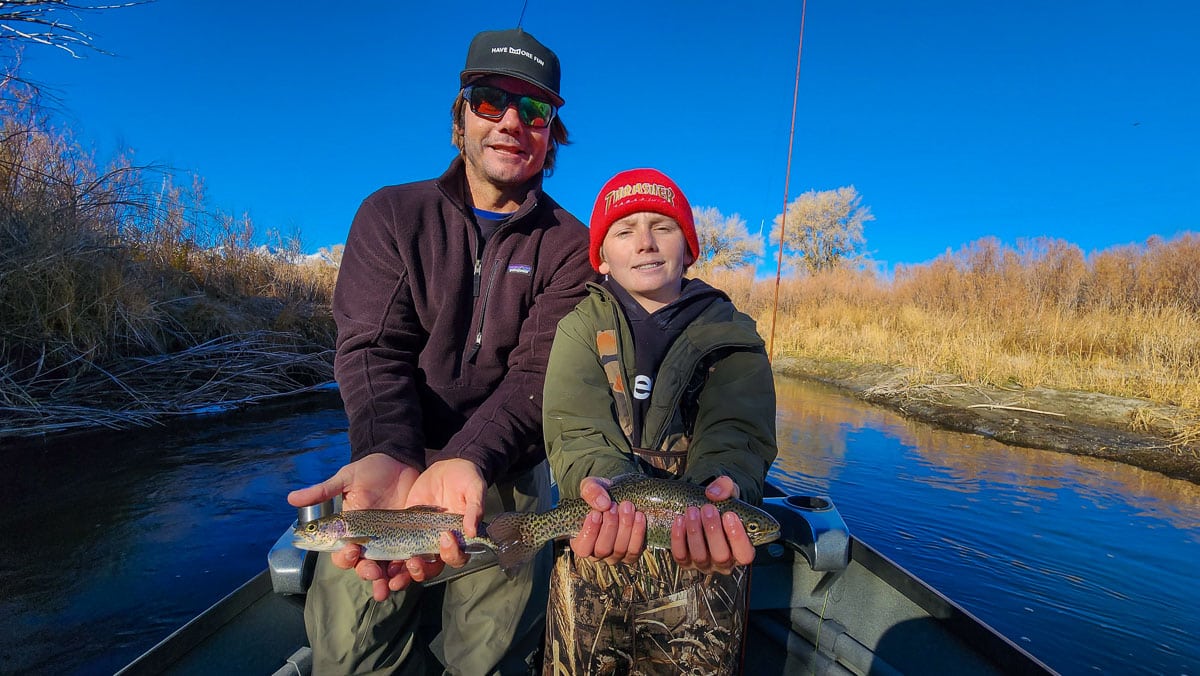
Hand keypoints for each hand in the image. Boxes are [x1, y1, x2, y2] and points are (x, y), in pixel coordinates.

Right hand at [287, 453, 419, 600]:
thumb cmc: (370, 470)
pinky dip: (408, 570)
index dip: (344, 557)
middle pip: (363, 566)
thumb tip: (291, 498)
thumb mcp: (346, 479)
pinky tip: (410, 570)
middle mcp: (368, 540)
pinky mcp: (409, 538)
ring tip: (390, 585)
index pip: (341, 553)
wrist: (400, 461)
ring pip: (385, 569)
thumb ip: (322, 491)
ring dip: (386, 580)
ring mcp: (389, 541)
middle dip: (368, 573)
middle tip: (374, 573)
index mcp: (350, 530)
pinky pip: (407, 560)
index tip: (351, 550)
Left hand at [402, 458, 485, 582]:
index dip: (451, 554)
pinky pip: (397, 547)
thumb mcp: (474, 488)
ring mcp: (421, 537)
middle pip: (432, 567)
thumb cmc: (466, 478)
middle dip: (422, 570)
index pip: (457, 556)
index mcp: (460, 537)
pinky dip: (390, 556)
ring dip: (404, 571)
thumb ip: (475, 508)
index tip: (446, 537)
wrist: (447, 466)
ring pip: (413, 563)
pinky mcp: (405, 528)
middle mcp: (440, 542)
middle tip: (414, 563)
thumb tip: (472, 530)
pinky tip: (382, 558)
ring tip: (395, 572)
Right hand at [569, 477, 645, 564]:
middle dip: (610, 526)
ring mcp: (614, 556)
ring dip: (625, 526)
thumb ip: (591, 492)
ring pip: (619, 549)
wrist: (617, 497)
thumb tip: (603, 504)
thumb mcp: (591, 487)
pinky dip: (638, 532)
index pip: (582, 548)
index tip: (596, 513)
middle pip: (603, 549)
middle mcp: (596, 554)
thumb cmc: (599, 496)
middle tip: (613, 506)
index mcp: (580, 542)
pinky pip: (634, 549)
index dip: (590, 533)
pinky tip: (639, 516)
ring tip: (627, 506)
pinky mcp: (630, 554)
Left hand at [669, 476, 756, 573]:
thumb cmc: (722, 505)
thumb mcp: (729, 492)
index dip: (738, 537)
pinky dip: (679, 538)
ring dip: (695, 532)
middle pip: (720, 556)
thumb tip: (713, 494)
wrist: (704, 509)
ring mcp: (704, 564)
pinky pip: (681, 555)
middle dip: (713, 531)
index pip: (745, 554)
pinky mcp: (686, 561)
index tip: (729, 515)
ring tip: (692, 511)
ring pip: (700, 556)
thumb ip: (726, 487)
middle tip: (708, 509)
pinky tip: (680, 520)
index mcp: (741, 550)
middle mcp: (724, 562)